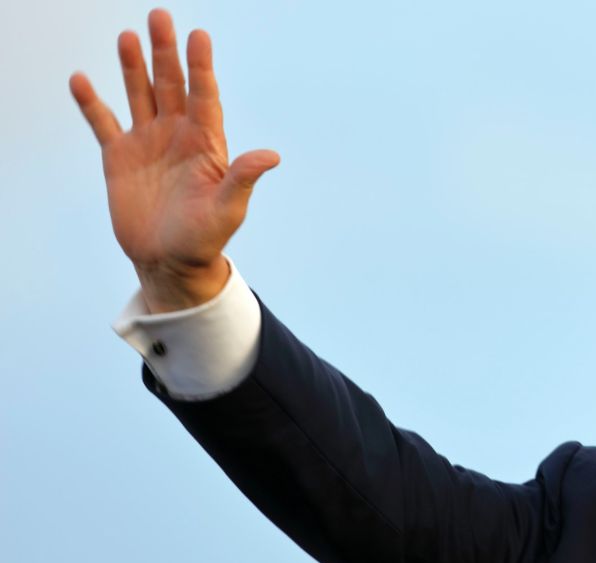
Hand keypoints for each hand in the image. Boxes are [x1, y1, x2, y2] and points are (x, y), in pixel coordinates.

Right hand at [70, 8, 278, 311]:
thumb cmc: (206, 238)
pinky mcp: (119, 157)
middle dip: (165, 52)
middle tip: (160, 16)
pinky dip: (91, 103)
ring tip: (128, 37)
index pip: (203, 96)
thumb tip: (271, 156)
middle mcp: (176, 136)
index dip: (200, 66)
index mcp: (205, 144)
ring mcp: (147, 143)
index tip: (199, 35)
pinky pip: (103, 123)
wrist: (170, 261)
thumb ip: (243, 178)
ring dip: (133, 67)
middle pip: (170, 85)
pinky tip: (81, 80)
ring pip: (139, 95)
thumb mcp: (228, 209)